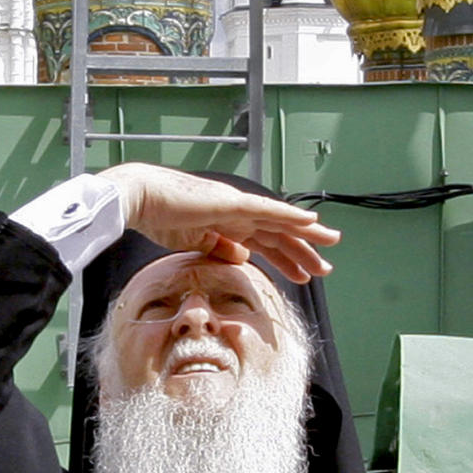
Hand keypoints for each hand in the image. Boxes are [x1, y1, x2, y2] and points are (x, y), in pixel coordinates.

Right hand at [96, 163, 339, 284]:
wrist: (140, 198)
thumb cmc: (159, 218)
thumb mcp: (195, 243)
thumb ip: (220, 249)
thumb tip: (245, 257)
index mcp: (227, 223)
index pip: (264, 244)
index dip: (285, 259)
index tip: (303, 275)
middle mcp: (237, 212)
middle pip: (278, 234)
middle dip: (302, 251)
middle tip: (325, 268)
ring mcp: (237, 205)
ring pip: (281, 221)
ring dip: (307, 234)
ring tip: (331, 243)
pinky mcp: (233, 202)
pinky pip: (269, 210)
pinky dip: (291, 216)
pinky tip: (311, 222)